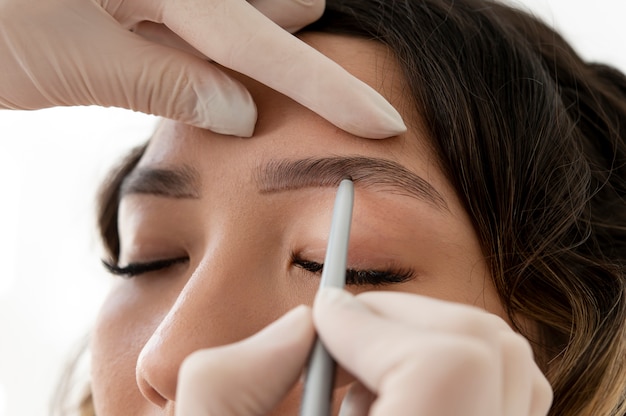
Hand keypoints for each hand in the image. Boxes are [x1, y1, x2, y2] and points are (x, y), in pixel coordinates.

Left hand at [0, 0, 404, 137]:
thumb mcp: (71, 56)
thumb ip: (168, 81)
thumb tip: (241, 108)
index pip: (257, 42)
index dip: (325, 86)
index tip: (381, 118)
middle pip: (254, 10)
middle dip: (294, 39)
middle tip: (343, 80)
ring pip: (221, 18)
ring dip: (256, 43)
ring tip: (296, 44)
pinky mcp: (118, 6)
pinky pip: (182, 28)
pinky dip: (203, 56)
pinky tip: (213, 71)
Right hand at [175, 289, 551, 414]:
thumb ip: (230, 381)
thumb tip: (303, 324)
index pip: (443, 370)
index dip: (377, 322)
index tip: (321, 317)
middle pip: (483, 353)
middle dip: (399, 319)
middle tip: (338, 334)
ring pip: (503, 366)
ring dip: (423, 344)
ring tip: (361, 383)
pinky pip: (504, 394)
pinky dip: (445, 372)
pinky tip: (387, 405)